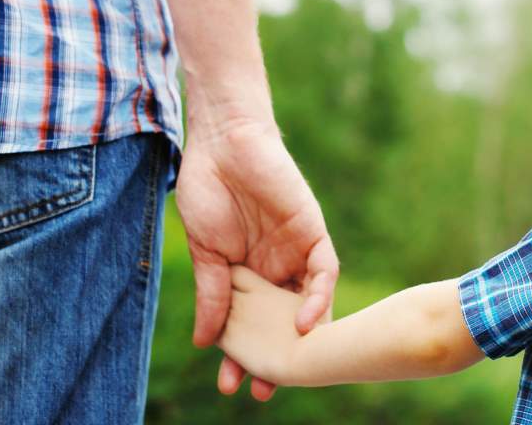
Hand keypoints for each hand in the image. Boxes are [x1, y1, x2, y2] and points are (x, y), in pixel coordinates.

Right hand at [175, 117, 338, 398]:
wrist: (222, 142)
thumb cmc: (207, 190)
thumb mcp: (206, 252)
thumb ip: (213, 295)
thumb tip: (206, 342)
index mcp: (249, 275)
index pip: (253, 324)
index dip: (245, 355)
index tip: (232, 384)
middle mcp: (277, 269)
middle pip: (285, 322)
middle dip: (278, 356)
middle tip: (264, 391)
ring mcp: (296, 252)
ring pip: (310, 304)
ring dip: (304, 337)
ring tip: (290, 368)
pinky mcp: (312, 232)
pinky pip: (325, 270)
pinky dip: (319, 297)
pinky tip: (307, 322)